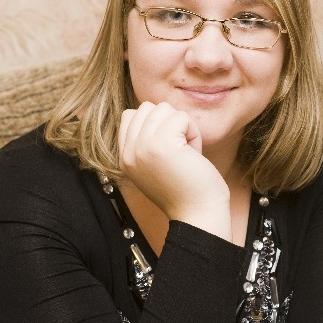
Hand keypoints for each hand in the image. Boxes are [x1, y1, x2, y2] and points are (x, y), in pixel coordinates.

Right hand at [119, 102, 231, 239]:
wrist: (198, 215)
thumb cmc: (186, 190)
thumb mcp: (155, 164)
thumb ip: (146, 140)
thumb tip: (153, 109)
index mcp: (124, 157)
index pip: (130, 115)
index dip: (155, 123)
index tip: (168, 150)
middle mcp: (128, 152)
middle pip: (147, 108)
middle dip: (169, 123)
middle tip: (180, 151)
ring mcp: (142, 147)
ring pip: (164, 109)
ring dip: (183, 127)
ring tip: (186, 153)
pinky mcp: (162, 144)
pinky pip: (181, 117)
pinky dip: (194, 132)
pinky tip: (193, 154)